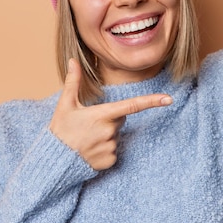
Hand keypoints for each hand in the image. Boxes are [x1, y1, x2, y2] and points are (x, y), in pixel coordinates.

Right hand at [49, 59, 172, 170]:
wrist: (54, 160)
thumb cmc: (60, 130)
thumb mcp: (65, 104)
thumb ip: (73, 82)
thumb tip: (73, 60)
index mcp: (102, 115)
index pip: (132, 106)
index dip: (151, 101)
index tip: (169, 99)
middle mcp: (109, 131)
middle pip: (120, 119)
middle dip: (109, 119)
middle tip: (89, 125)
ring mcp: (111, 147)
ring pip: (116, 136)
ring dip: (105, 136)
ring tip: (87, 139)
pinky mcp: (110, 161)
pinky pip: (114, 152)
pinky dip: (104, 151)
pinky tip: (90, 151)